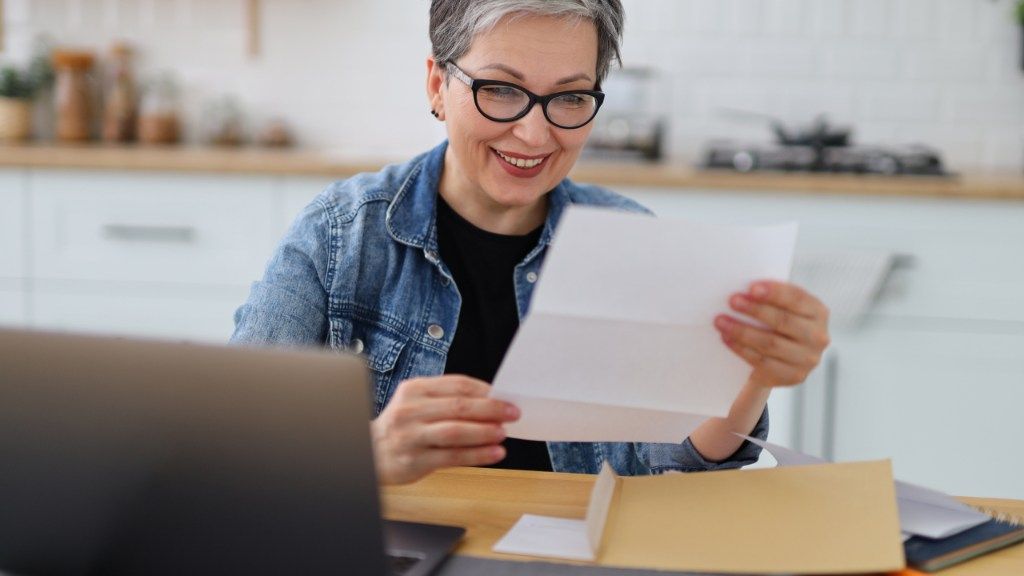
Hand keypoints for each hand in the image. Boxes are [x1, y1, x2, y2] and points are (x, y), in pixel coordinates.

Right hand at [370, 375, 519, 484]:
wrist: (370, 453)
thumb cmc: (402, 427)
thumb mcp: (417, 404)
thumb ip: (447, 401)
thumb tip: (491, 402)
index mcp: (415, 389)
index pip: (457, 385)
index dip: (485, 390)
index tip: (506, 396)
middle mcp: (411, 410)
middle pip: (458, 407)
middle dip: (490, 409)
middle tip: (512, 413)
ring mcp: (411, 436)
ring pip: (455, 431)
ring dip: (484, 432)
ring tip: (503, 433)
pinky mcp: (415, 460)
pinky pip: (452, 456)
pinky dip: (477, 455)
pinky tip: (494, 453)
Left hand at [714, 280, 830, 387]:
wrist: (783, 360)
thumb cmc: (779, 324)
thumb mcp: (784, 308)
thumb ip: (772, 298)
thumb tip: (744, 289)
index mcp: (818, 312)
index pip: (797, 299)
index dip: (775, 292)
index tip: (751, 288)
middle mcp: (818, 336)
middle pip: (783, 321)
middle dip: (755, 310)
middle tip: (732, 301)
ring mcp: (807, 359)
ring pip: (770, 343)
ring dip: (741, 330)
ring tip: (721, 321)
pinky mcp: (793, 376)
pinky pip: (762, 361)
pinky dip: (741, 348)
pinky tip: (727, 338)